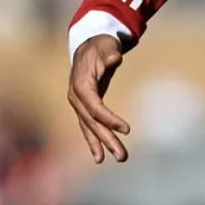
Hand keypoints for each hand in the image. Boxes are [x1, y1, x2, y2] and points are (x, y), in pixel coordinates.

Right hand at [68, 35, 130, 163]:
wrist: (88, 47)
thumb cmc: (100, 46)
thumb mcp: (105, 46)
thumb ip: (109, 53)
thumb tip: (115, 58)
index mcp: (81, 85)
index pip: (95, 107)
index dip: (109, 119)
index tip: (127, 130)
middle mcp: (76, 98)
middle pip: (92, 123)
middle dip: (107, 140)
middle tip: (122, 156)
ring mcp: (78, 104)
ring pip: (90, 128)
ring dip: (102, 145)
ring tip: (118, 158)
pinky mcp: (84, 108)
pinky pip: (88, 127)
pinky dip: (94, 141)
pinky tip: (101, 156)